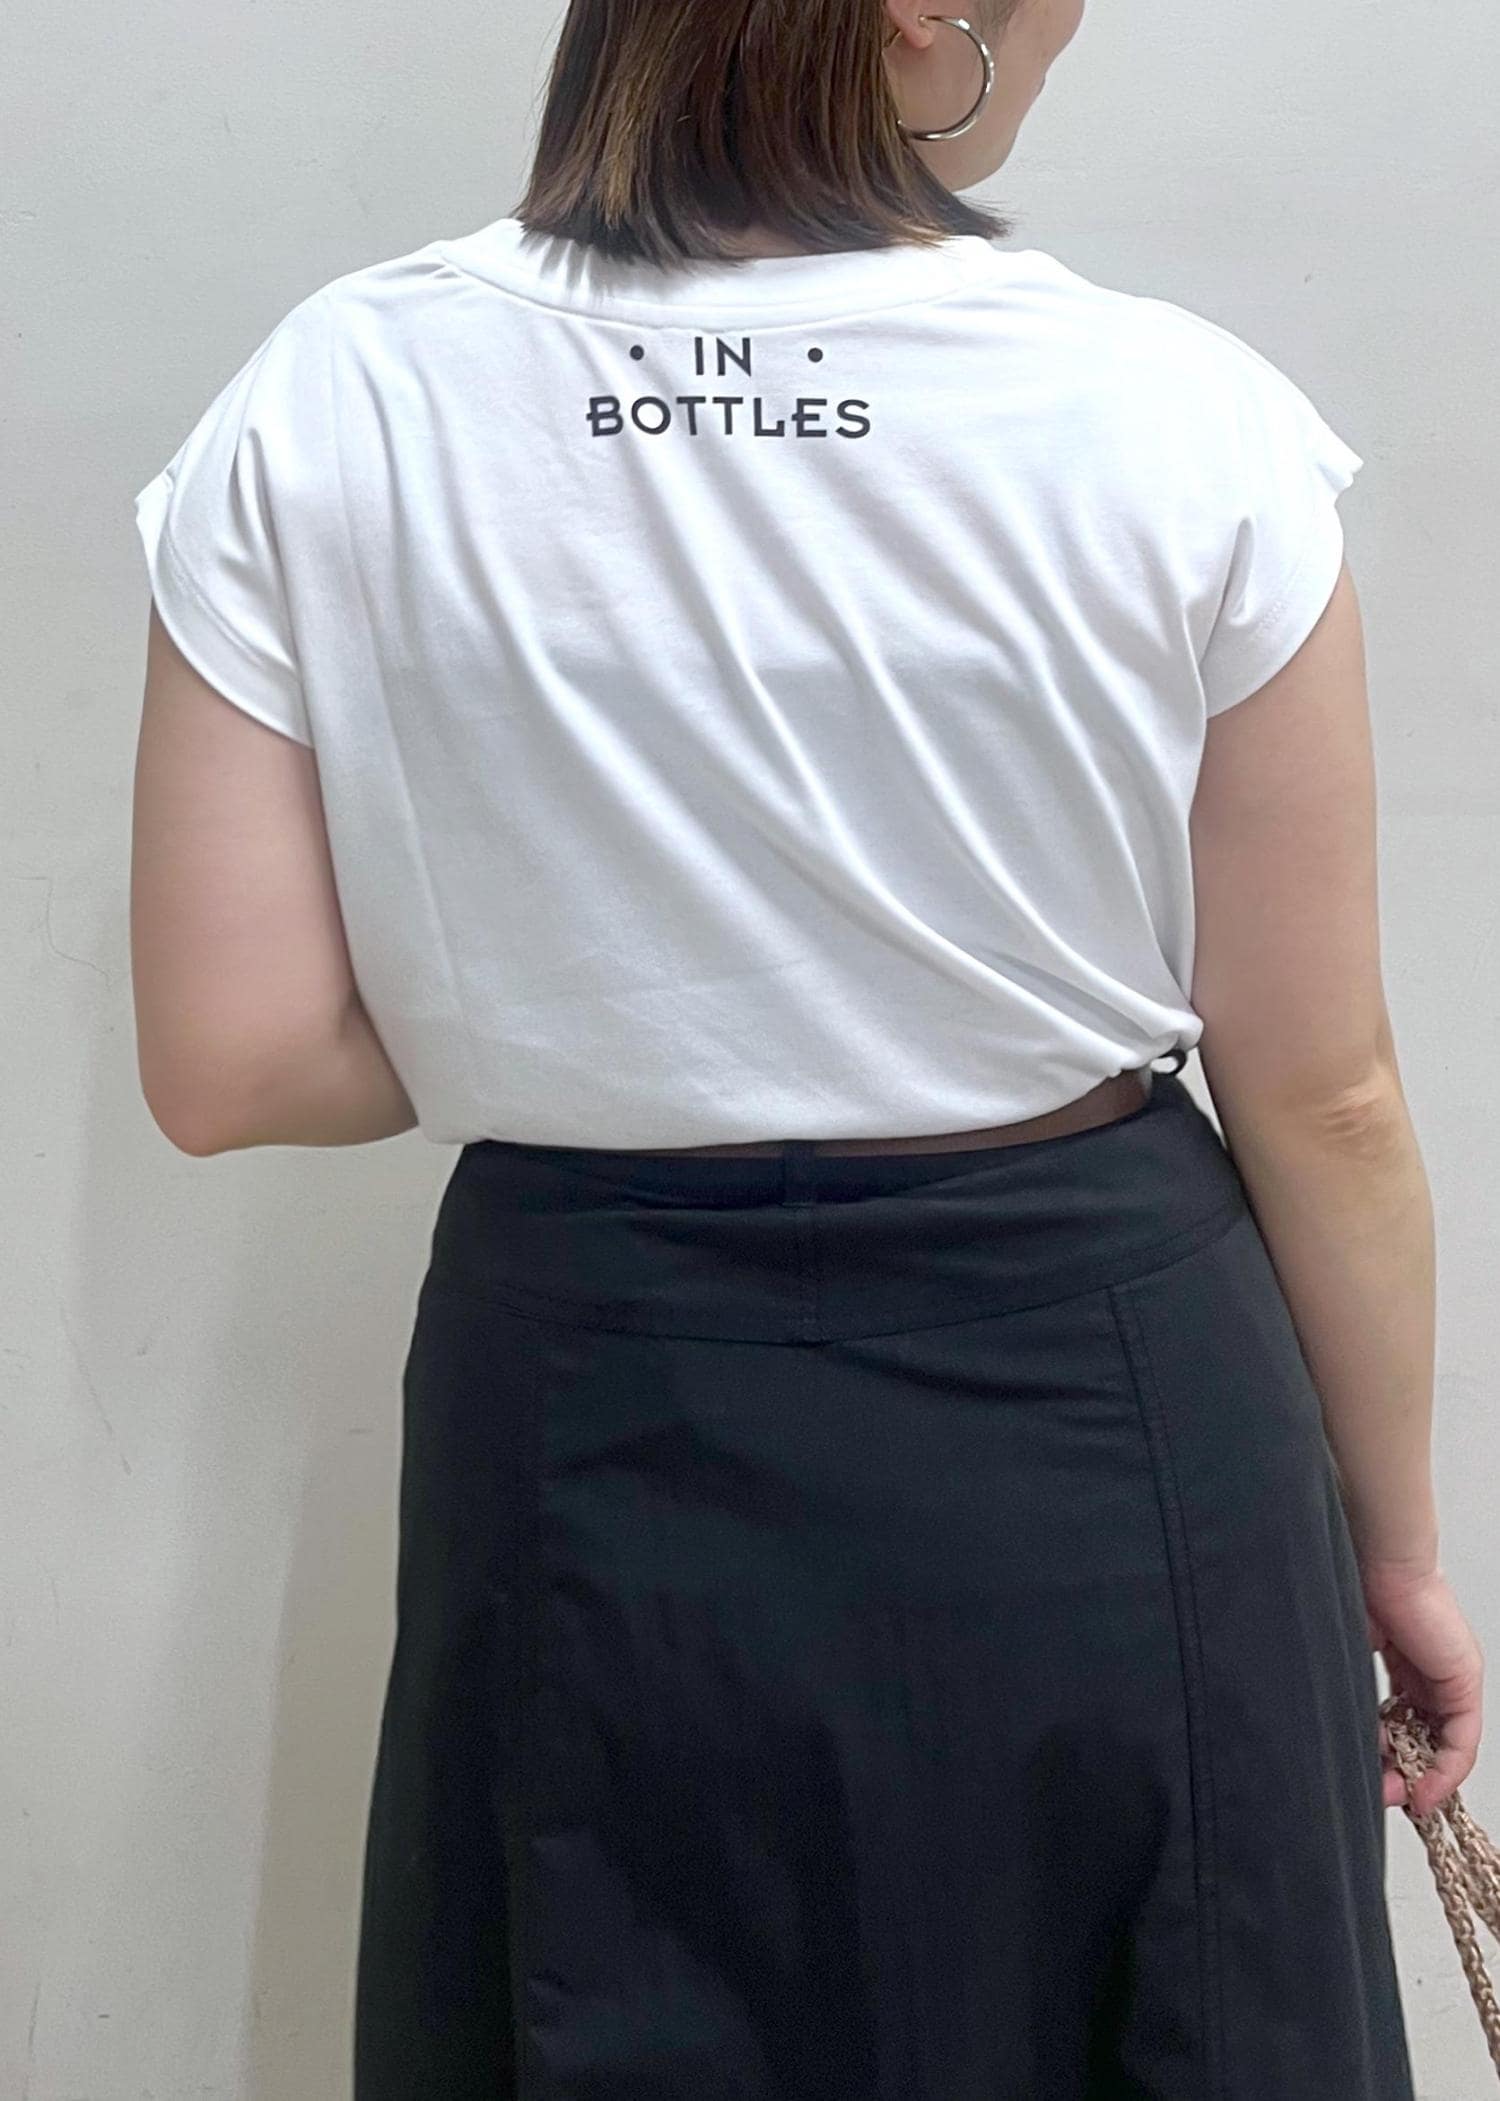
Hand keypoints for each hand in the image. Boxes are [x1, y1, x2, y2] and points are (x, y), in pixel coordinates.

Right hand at [1360, 1560, 1484, 1817]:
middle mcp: (1431, 1672)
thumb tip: (1335, 1733)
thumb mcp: (1346, 1655)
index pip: (1405, 1721)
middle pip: (1426, 1737)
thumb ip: (1349, 1696)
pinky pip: (1462, 1738)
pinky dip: (1446, 1769)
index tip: (1375, 1784)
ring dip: (1422, 1776)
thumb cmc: (1352, 1586)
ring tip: (1397, 1795)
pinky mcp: (1462, 1680)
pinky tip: (1425, 1789)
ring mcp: (1450, 1676)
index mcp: (1404, 1662)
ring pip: (1443, 1743)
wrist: (1376, 1557)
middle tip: (1383, 1795)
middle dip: (1404, 1774)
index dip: (1392, 1759)